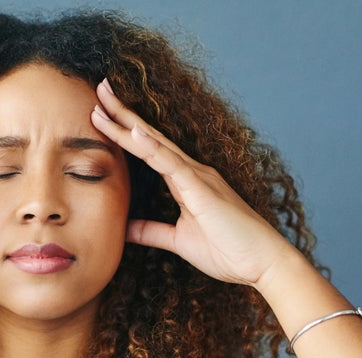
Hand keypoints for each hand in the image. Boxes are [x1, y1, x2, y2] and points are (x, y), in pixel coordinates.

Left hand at [90, 80, 294, 285]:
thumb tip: (123, 229)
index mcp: (186, 181)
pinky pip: (172, 165)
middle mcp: (192, 172)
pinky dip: (151, 147)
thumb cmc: (229, 251)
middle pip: (150, 137)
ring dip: (128, 123)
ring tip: (103, 102)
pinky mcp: (202, 190)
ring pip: (156, 144)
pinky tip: (133, 132)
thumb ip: (151, 231)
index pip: (149, 149)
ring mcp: (198, 177)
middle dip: (122, 113)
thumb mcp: (178, 241)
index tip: (101, 112)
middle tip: (99, 88)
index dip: (124, 130)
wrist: (262, 264)